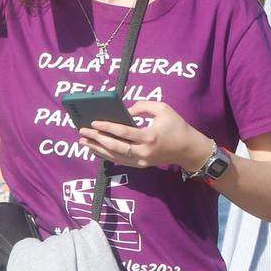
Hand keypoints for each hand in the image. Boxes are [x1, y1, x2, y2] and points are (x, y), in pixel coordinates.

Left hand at [78, 97, 207, 171]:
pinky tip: (95, 149)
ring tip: (83, 141)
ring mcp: (141, 160)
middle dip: (97, 139)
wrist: (188, 149)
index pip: (124, 132)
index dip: (107, 127)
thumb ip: (143, 106)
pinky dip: (105, 155)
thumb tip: (124, 111)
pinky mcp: (140, 165)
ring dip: (97, 149)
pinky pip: (119, 160)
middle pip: (115, 146)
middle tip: (82, 131)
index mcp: (150, 136)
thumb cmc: (176, 126)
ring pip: (114, 156)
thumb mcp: (163, 109)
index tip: (94, 122)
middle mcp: (143, 151)